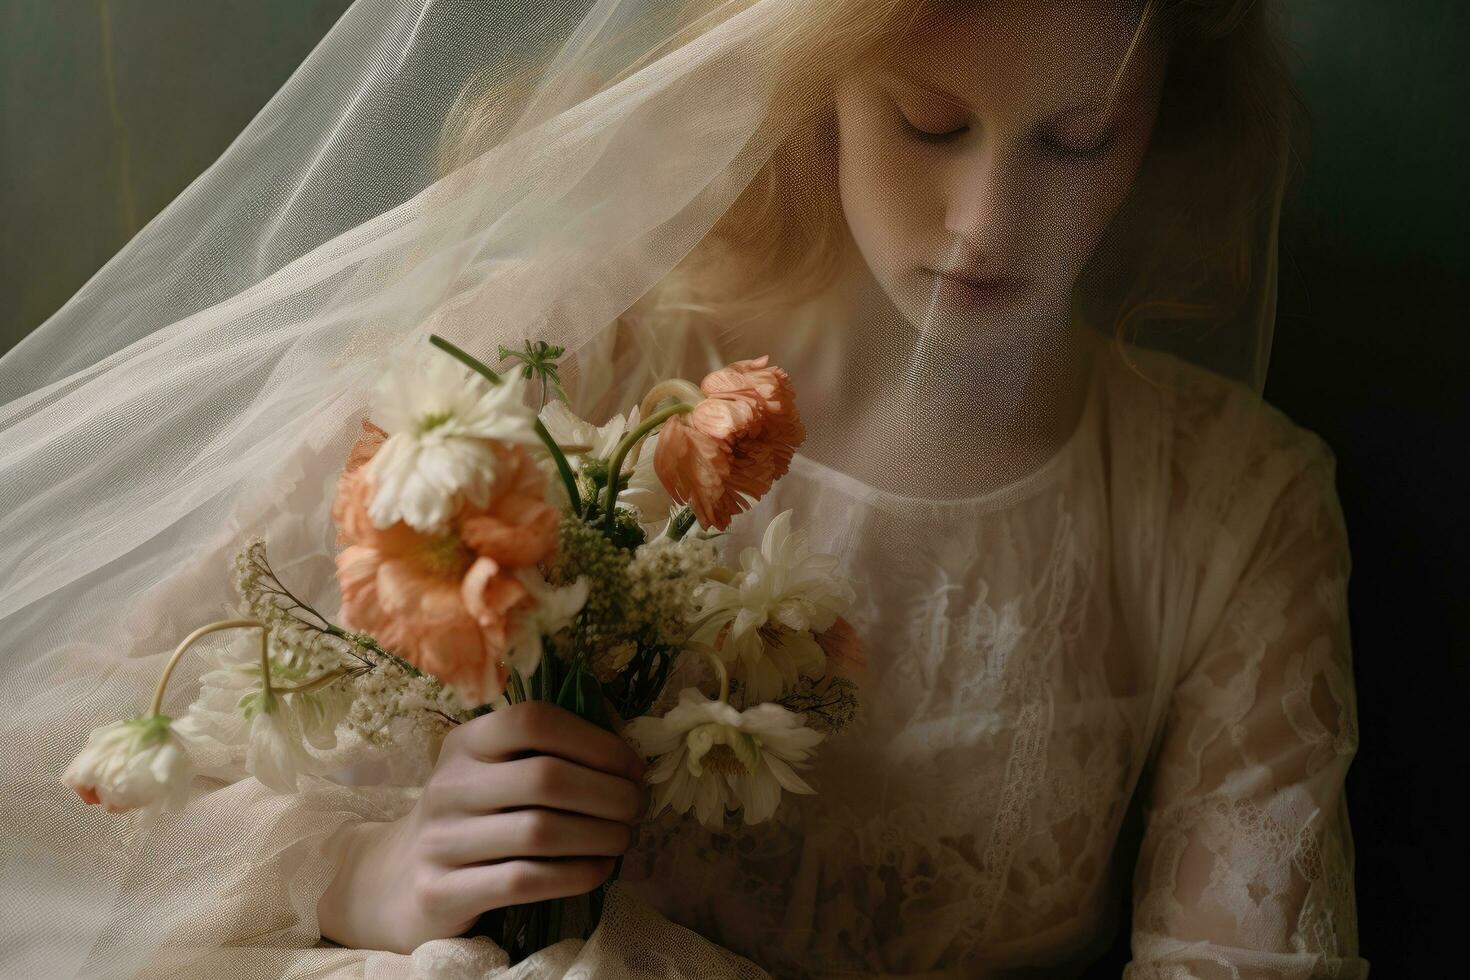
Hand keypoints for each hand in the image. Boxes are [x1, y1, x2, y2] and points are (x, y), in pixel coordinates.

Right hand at [317, 700, 648, 952]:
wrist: (397, 881)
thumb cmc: (472, 818)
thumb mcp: (494, 772)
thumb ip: (548, 754)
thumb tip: (629, 751)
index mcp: (466, 743)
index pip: (534, 720)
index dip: (596, 741)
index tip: (632, 767)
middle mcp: (449, 785)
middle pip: (546, 778)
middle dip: (610, 793)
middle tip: (637, 808)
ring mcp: (440, 840)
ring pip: (540, 832)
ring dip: (600, 836)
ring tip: (623, 839)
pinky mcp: (441, 892)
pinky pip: (524, 881)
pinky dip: (576, 875)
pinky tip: (599, 870)